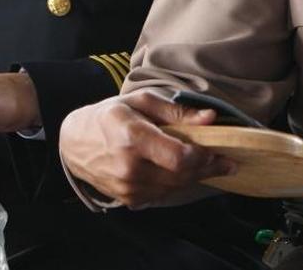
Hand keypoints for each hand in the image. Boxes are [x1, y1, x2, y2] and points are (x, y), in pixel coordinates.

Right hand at [59, 90, 236, 207]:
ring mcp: (127, 187)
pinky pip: (163, 195)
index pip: (178, 157)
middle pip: (181, 175)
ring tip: (210, 166)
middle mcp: (129, 167)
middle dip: (207, 168)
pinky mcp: (129, 199)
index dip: (202, 157)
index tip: (219, 152)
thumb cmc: (110, 116)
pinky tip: (185, 173)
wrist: (75, 143)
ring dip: (195, 177)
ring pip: (175, 188)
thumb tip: (210, 118)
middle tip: (226, 162)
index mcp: (132, 137)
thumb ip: (177, 111)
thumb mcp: (141, 102)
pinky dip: (177, 184)